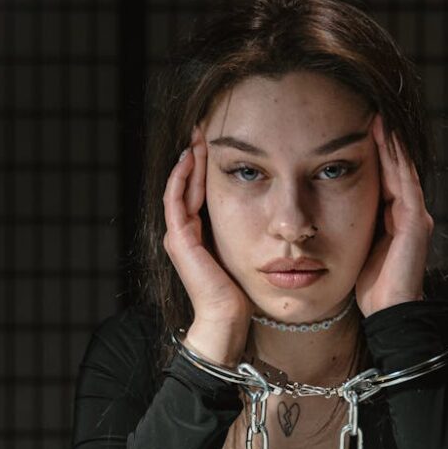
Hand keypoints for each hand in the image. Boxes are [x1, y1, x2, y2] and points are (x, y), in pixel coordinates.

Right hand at [163, 126, 253, 335]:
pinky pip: (175, 200)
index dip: (204, 167)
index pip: (197, 192)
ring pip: (179, 188)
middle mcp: (183, 233)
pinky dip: (181, 178)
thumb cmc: (241, 291)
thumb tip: (271, 211)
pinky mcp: (178, 240)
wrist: (227, 318)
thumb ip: (248, 231)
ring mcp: (177, 236)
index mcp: (197, 235)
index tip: (215, 143)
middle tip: (203, 130)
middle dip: (194, 157)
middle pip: (186, 185)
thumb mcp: (246, 252)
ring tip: (196, 138)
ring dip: (187, 162)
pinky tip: (190, 159)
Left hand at [355, 114, 433, 318]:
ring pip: (402, 171)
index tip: (355, 129)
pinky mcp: (416, 224)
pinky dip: (396, 162)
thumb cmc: (369, 287)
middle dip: (383, 142)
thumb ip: (349, 227)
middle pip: (395, 169)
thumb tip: (320, 212)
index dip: (372, 154)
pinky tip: (385, 142)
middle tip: (368, 112)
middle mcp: (409, 214)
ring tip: (376, 119)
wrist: (390, 314)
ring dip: (390, 144)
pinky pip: (406, 185)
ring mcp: (415, 218)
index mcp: (395, 219)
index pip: (384, 178)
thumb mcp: (354, 248)